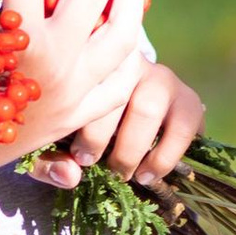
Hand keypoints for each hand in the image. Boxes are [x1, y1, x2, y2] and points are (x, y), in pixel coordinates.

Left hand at [22, 54, 205, 192]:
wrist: (124, 106)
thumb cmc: (79, 119)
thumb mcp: (56, 134)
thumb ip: (48, 159)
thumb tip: (70, 175)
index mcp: (89, 59)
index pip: (84, 82)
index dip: (81, 124)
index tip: (78, 155)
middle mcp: (129, 62)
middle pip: (116, 94)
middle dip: (101, 137)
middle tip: (94, 164)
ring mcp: (161, 77)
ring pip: (148, 108)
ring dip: (133, 149)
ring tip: (124, 174)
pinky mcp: (187, 98)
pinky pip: (186, 124)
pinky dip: (168, 154)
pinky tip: (151, 173)